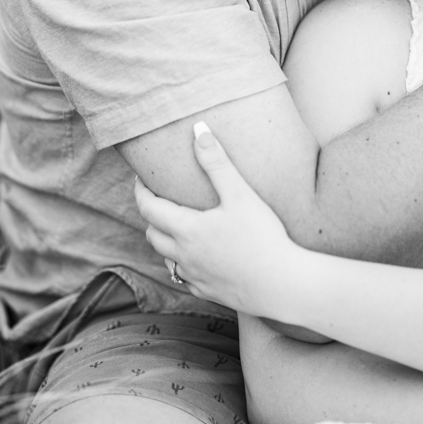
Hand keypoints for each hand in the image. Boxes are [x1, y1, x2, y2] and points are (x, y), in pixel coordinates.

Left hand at [135, 123, 300, 315]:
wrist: (281, 285)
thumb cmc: (263, 238)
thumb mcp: (240, 196)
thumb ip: (217, 163)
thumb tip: (199, 131)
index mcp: (186, 230)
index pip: (148, 208)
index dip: (141, 191)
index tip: (142, 179)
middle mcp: (184, 255)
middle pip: (152, 234)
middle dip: (152, 216)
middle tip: (162, 201)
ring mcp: (195, 277)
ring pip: (167, 259)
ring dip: (166, 242)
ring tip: (179, 228)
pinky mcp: (208, 292)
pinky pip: (186, 278)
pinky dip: (186, 264)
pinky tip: (200, 258)